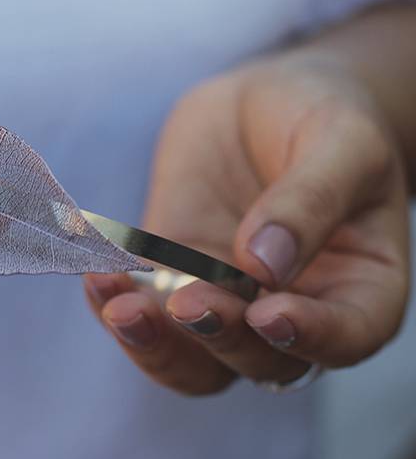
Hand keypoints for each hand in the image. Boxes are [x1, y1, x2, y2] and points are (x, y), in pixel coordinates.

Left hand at [84, 61, 409, 393]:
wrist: (266, 97)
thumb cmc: (323, 117)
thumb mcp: (339, 140)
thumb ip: (311, 200)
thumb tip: (264, 265)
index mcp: (359, 287)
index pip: (347, 337)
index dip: (310, 338)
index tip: (269, 314)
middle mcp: (292, 310)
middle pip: (261, 360)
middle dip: (222, 338)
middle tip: (190, 301)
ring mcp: (227, 300)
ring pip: (193, 360)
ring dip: (154, 344)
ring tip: (120, 307)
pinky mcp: (171, 278)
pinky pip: (144, 312)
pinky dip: (116, 306)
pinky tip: (99, 278)